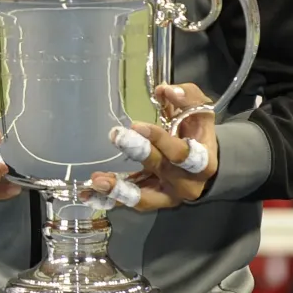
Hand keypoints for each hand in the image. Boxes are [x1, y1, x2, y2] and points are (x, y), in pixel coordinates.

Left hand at [87, 83, 217, 211]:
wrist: (204, 168)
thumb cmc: (198, 135)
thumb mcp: (199, 113)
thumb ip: (186, 98)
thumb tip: (163, 90)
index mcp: (202, 162)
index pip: (183, 153)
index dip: (161, 140)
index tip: (137, 125)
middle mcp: (186, 183)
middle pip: (161, 168)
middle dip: (138, 152)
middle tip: (116, 137)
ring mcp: (168, 196)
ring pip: (144, 198)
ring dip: (119, 190)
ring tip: (97, 180)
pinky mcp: (152, 201)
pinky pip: (129, 202)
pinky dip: (108, 198)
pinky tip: (88, 193)